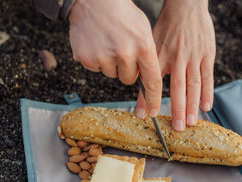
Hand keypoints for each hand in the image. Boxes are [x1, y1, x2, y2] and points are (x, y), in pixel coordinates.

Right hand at [68, 0, 162, 116]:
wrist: (94, 0)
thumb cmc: (122, 14)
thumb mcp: (143, 30)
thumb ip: (147, 55)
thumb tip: (148, 80)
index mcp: (144, 46)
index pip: (152, 81)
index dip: (154, 99)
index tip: (153, 111)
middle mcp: (125, 54)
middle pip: (129, 80)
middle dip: (127, 70)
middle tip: (122, 51)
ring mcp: (105, 57)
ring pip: (112, 75)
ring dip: (111, 64)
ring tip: (109, 43)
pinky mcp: (87, 58)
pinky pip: (96, 69)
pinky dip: (97, 60)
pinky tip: (97, 44)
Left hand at [147, 0, 215, 130]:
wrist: (186, 6)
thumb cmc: (167, 26)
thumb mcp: (151, 42)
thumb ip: (147, 64)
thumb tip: (137, 84)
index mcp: (161, 55)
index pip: (155, 81)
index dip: (150, 99)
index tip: (147, 116)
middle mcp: (177, 58)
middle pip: (178, 88)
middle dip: (177, 109)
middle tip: (176, 128)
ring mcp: (194, 57)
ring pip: (194, 85)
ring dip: (193, 105)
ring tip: (191, 122)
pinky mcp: (207, 55)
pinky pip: (208, 77)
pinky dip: (208, 93)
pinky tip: (206, 107)